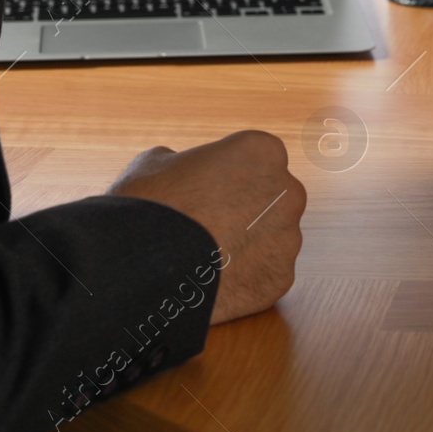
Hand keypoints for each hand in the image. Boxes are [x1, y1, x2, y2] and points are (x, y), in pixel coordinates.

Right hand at [107, 130, 305, 323]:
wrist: (143, 267)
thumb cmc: (148, 204)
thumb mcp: (156, 163)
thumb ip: (183, 161)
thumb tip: (180, 169)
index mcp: (263, 151)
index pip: (257, 159)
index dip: (231, 175)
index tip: (208, 190)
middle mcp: (288, 192)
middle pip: (272, 199)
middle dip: (247, 211)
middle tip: (209, 225)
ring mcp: (288, 238)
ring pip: (272, 239)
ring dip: (247, 245)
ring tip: (206, 257)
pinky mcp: (281, 278)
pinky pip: (265, 274)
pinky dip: (245, 278)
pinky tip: (214, 280)